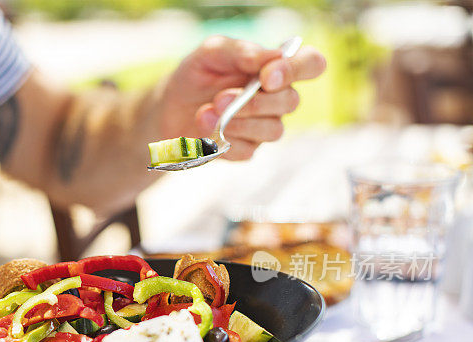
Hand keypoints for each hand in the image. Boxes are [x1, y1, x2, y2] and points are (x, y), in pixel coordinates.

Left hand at [159, 35, 325, 159]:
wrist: (169, 107)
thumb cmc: (197, 74)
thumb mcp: (211, 53)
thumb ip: (240, 51)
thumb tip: (270, 58)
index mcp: (274, 68)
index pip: (311, 64)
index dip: (297, 70)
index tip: (267, 77)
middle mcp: (277, 98)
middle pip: (291, 102)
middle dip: (254, 102)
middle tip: (219, 98)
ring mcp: (264, 126)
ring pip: (274, 131)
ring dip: (239, 123)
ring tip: (204, 114)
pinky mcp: (246, 149)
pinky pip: (248, 151)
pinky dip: (225, 142)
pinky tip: (205, 132)